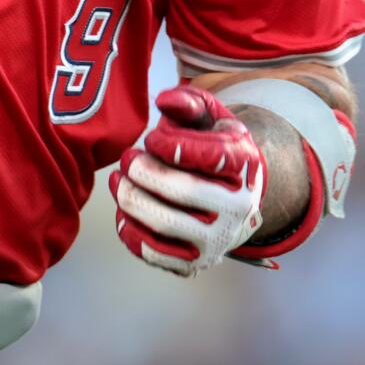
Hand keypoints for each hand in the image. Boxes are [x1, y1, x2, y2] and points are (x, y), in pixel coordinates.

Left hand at [109, 85, 264, 276]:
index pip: (207, 156)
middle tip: (127, 157)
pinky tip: (123, 209)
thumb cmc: (214, 149)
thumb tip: (164, 101)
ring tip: (119, 179)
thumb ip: (189, 101)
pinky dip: (129, 230)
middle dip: (143, 170)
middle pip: (181, 192)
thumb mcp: (211, 118)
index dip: (169, 144)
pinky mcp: (194, 263)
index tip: (152, 139)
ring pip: (164, 224)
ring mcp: (217, 240)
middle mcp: (238, 208)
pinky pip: (153, 253)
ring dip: (130, 198)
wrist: (232, 198)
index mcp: (246, 166)